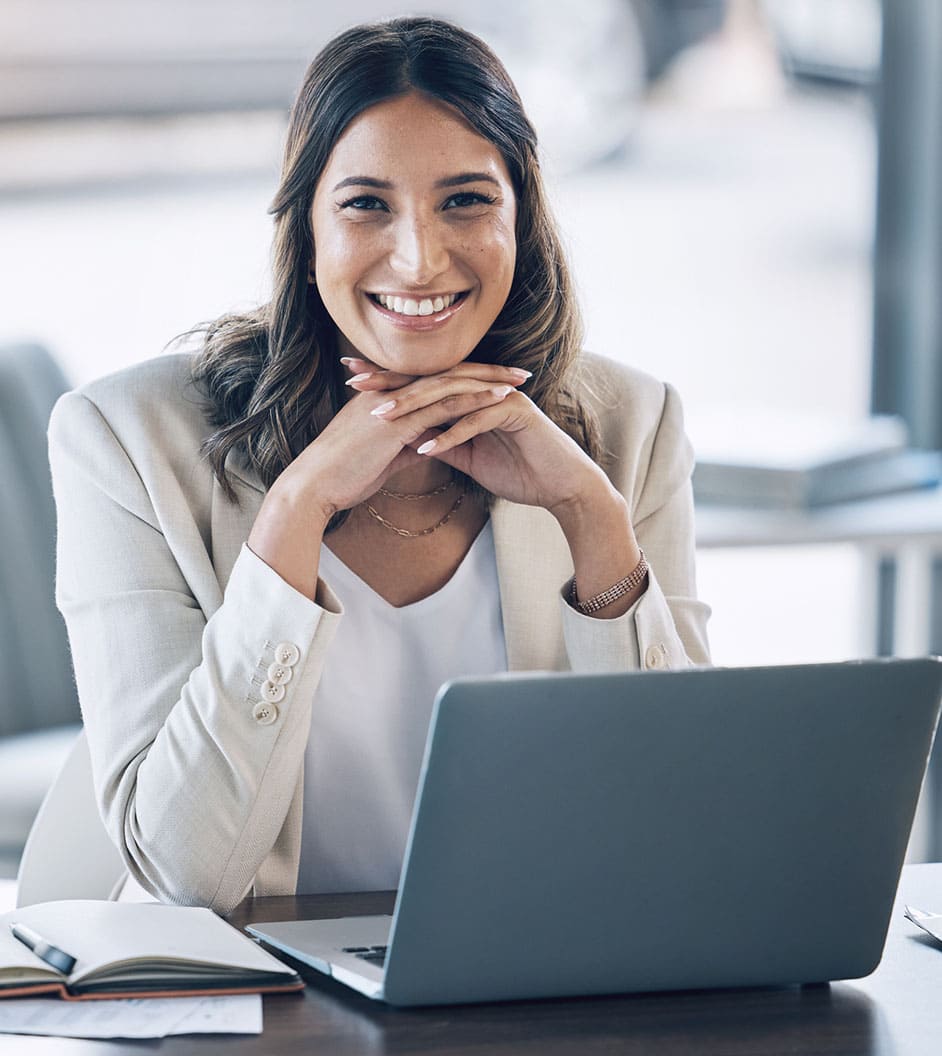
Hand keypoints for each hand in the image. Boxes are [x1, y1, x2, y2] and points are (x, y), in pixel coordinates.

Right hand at [276, 357, 531, 523]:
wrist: (314, 486)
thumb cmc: (342, 476)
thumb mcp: (381, 457)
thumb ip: (405, 446)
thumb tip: (427, 446)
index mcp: (386, 396)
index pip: (435, 380)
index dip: (467, 377)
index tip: (498, 380)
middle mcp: (391, 391)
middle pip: (447, 373)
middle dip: (486, 371)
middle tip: (520, 372)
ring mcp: (395, 403)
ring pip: (450, 383)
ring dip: (489, 380)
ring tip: (520, 381)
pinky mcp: (398, 421)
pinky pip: (443, 405)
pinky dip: (474, 399)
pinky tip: (499, 400)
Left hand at [351, 358, 611, 516]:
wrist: (561, 486)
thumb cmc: (520, 471)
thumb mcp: (471, 458)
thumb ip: (444, 442)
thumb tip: (412, 440)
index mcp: (472, 393)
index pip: (424, 383)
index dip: (389, 380)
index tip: (353, 381)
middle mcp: (485, 387)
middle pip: (432, 380)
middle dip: (392, 381)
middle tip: (356, 382)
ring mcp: (501, 396)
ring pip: (451, 396)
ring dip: (415, 408)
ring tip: (382, 419)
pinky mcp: (517, 412)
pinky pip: (477, 421)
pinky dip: (451, 435)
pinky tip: (426, 448)